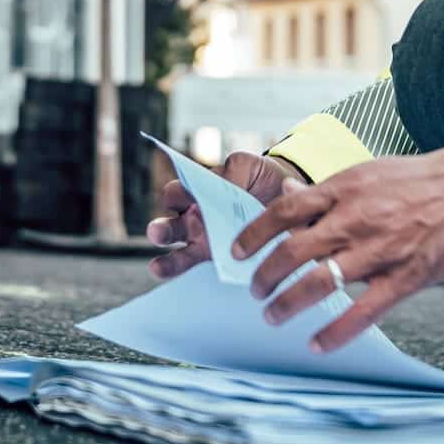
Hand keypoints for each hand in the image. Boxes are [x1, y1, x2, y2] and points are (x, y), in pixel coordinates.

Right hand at [146, 151, 304, 279]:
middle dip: (161, 230)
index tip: (175, 199)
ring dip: (168, 261)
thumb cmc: (258, 177)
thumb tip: (222, 182)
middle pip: (170, 226)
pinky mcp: (218, 260)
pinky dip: (193, 275)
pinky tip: (191, 278)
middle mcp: (195, 218)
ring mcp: (204, 242)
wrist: (285, 196)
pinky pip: (202, 270)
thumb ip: (233, 169)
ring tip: (158, 267)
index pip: (175, 193)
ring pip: (179, 254)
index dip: (174, 196)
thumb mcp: (248, 165)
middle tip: (157, 233)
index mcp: (197, 192)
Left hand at [233, 146, 443, 351]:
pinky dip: (335, 331)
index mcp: (345, 188)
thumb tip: (289, 194)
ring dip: (289, 303)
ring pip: (321, 281)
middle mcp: (356, 218)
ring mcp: (380, 249)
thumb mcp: (367, 173)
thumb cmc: (417, 180)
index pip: (285, 210)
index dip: (255, 233)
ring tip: (273, 315)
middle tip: (254, 291)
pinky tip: (317, 343)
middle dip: (266, 275)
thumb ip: (328, 190)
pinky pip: (364, 310)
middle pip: (294, 250)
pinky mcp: (405, 276)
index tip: (237, 251)